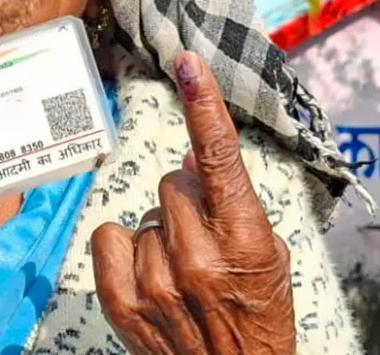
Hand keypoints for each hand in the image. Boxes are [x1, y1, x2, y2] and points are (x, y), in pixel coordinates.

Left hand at [91, 52, 294, 354]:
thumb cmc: (257, 316)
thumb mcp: (268, 255)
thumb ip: (232, 203)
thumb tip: (197, 159)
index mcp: (245, 239)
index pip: (221, 158)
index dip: (204, 106)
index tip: (188, 64)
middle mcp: (198, 256)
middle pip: (174, 181)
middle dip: (188, 202)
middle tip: (206, 241)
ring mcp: (157, 281)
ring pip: (145, 213)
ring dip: (161, 233)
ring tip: (183, 272)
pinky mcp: (122, 300)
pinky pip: (110, 236)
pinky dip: (126, 250)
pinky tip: (151, 276)